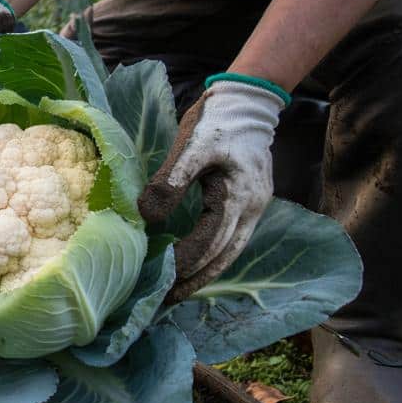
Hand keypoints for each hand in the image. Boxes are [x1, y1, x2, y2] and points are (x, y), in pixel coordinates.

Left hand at [138, 79, 283, 301]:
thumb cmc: (215, 122)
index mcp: (238, 197)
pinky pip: (231, 240)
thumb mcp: (190, 146)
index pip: (210, 241)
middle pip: (224, 257)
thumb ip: (170, 182)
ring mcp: (254, 209)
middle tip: (165, 300)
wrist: (246, 102)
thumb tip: (148, 218)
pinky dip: (212, 258)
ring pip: (230, 253)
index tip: (159, 275)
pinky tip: (193, 267)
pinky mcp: (248, 205)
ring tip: (177, 293)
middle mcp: (252, 209)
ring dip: (204, 274)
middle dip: (195, 279)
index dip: (185, 261)